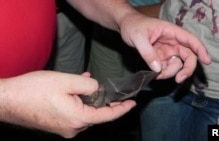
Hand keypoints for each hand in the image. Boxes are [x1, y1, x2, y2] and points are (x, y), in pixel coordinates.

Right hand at [0, 71, 135, 137]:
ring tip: (85, 81)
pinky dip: (77, 101)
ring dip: (87, 98)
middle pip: (95, 113)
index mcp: (78, 119)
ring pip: (84, 111)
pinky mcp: (56, 125)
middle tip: (103, 86)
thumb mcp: (66, 81)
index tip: (132, 103)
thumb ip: (88, 84)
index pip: (107, 116)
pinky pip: (73, 113)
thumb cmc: (34, 90)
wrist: (7, 100)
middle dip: (101, 99)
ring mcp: (64, 128)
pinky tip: (73, 89)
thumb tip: (97, 89)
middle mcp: (73, 128)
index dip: (122, 109)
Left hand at [119, 13, 210, 82]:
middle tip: (179, 80)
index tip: (207, 61)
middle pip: (188, 56)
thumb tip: (158, 69)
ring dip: (170, 73)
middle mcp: (172, 43)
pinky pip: (167, 69)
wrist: (125, 27)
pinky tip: (154, 74)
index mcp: (171, 32)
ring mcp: (167, 51)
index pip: (190, 40)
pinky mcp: (161, 59)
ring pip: (177, 65)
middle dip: (186, 69)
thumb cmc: (133, 26)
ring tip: (157, 75)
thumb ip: (148, 53)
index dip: (200, 50)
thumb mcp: (138, 38)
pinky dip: (163, 74)